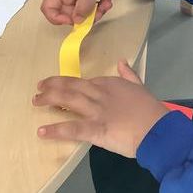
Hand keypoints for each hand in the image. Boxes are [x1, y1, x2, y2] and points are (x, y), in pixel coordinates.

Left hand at [33, 60, 168, 157]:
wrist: (157, 128)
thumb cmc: (150, 109)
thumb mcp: (140, 86)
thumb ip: (129, 73)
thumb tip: (121, 61)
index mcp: (110, 84)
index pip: (85, 81)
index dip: (69, 82)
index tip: (58, 85)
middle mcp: (100, 93)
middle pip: (71, 86)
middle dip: (53, 86)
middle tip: (38, 87)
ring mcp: (96, 110)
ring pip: (68, 100)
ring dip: (49, 99)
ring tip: (35, 101)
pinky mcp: (96, 129)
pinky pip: (73, 128)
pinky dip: (56, 130)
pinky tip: (42, 131)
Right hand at [41, 0, 114, 24]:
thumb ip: (83, 7)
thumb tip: (77, 22)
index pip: (48, 8)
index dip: (57, 18)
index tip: (74, 20)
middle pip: (68, 13)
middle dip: (84, 17)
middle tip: (99, 12)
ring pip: (81, 12)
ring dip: (95, 12)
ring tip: (107, 3)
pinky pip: (89, 6)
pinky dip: (98, 6)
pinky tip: (107, 0)